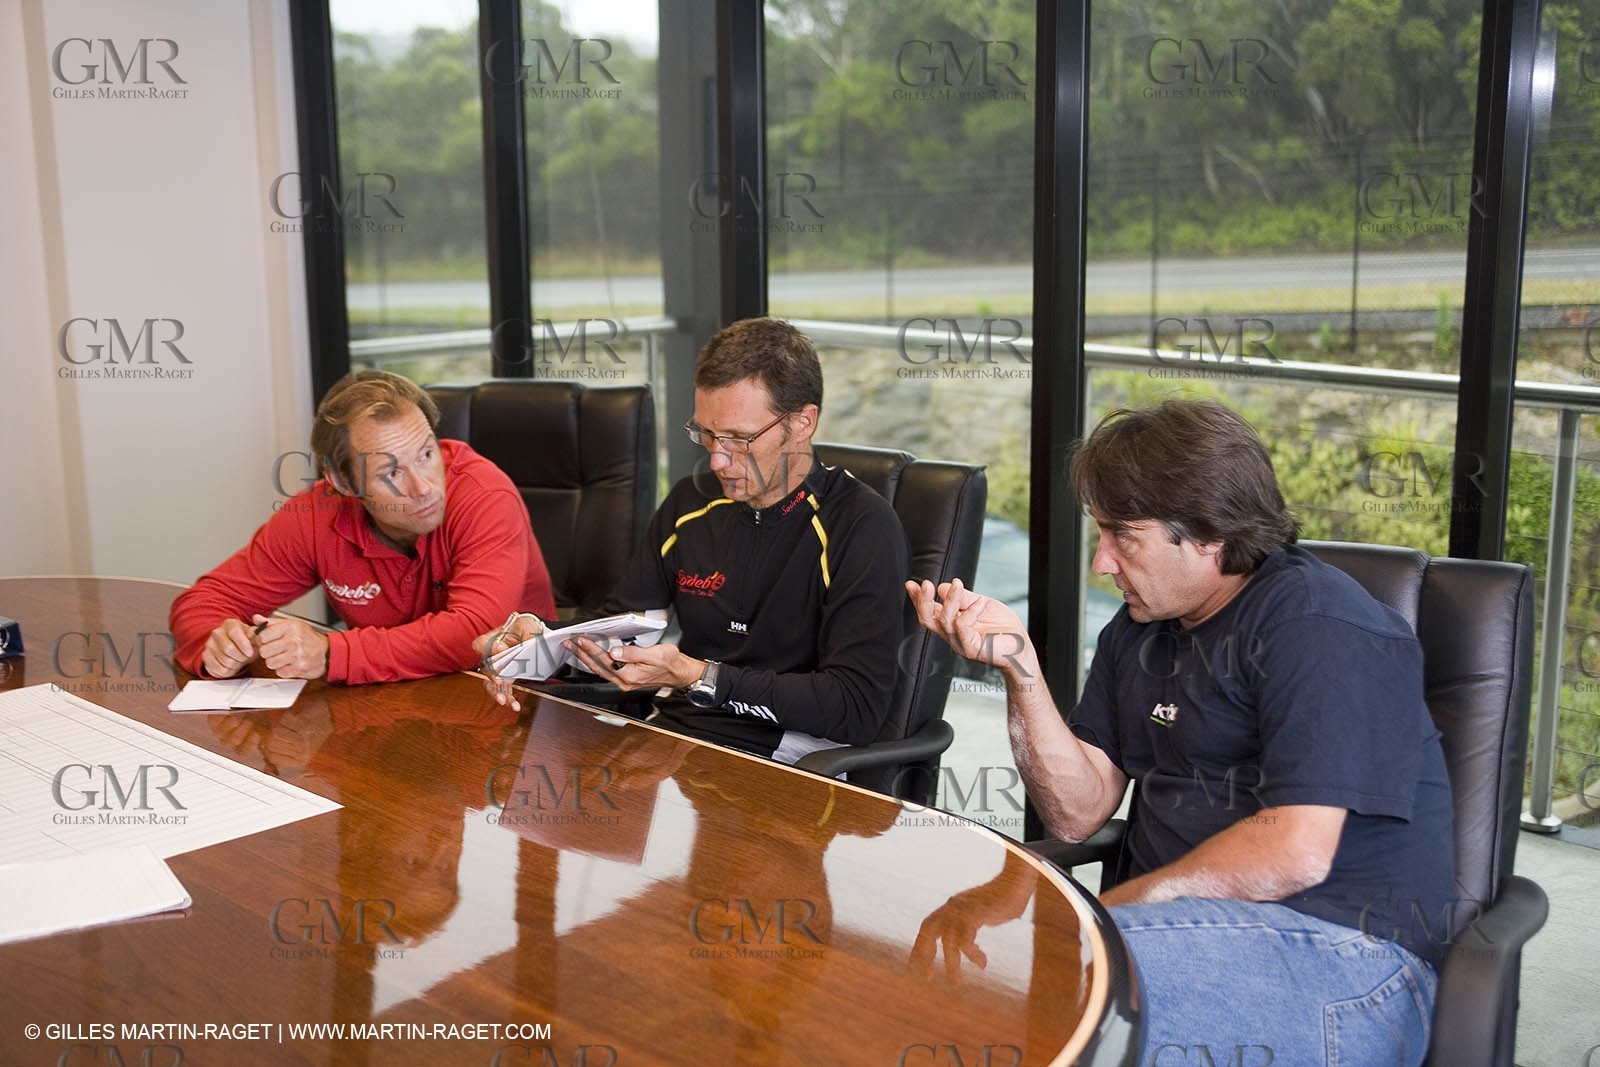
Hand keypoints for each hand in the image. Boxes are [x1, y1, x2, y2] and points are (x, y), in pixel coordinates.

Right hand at [202, 618, 259, 677]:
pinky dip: (229, 671)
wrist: (234, 647)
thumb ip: (257, 636)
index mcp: (230, 624)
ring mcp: (210, 645)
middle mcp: (217, 633)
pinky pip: (219, 669)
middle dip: (241, 656)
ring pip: (224, 661)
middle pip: (228, 649)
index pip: (234, 633)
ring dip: (236, 664)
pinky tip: (232, 666)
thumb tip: (258, 635)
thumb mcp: (254, 637)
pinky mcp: (206, 657)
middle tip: (246, 657)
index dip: (244, 644)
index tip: (250, 652)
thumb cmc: (245, 642)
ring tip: (240, 660)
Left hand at [253, 614, 328, 679]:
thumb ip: (272, 623)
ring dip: (274, 662)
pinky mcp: (299, 668)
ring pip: (270, 663)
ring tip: (283, 657)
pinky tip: (289, 664)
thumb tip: (256, 618)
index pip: (262, 635)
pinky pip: (279, 672)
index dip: (263, 639)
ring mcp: (297, 655)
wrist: (327, 652)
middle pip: (264, 651)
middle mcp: (294, 641)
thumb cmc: (308, 638)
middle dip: (268, 652)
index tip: (268, 641)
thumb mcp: (292, 625)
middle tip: (276, 650)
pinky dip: (283, 670)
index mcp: (291, 627)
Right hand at [472, 613, 544, 711]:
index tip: (503, 650)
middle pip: (485, 667)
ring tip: (503, 701)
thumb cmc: (527, 627)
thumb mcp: (527, 626)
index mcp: (492, 639)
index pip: (480, 644)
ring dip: (497, 693)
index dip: (488, 648)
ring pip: (492, 684)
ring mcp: (498, 668)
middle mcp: (491, 655)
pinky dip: (509, 699)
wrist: (536, 636)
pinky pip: (504, 690)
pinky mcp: (506, 678)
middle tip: (500, 682)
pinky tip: (515, 705)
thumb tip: (516, 649)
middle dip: (493, 677)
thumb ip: (523, 635)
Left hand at [567, 637, 699, 691]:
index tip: (581, 640)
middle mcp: (624, 681)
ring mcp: (624, 682)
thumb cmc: (671, 663)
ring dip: (585, 659)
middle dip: (581, 655)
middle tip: (568, 644)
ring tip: (574, 649)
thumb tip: (614, 652)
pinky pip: (605, 671)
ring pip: (599, 670)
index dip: (591, 649)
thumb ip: (632, 653)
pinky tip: (590, 657)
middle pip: (597, 668)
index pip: (605, 661)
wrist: (680, 674)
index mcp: (629, 675)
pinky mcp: (625, 679)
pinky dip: (595, 662)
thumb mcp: (654, 654)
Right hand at [906, 578, 1036, 678]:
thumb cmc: (1002, 628)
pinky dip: (971, 611)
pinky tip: (981, 603)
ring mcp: (960, 643)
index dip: (918, 599)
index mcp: (951, 624)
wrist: (1021, 648)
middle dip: (922, 602)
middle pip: (927, 620)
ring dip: (950, 600)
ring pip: (945, 621)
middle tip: (926, 584)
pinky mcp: (971, 649)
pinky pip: (963, 626)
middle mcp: (952, 635)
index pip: (929, 612)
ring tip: (958, 584)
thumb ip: (964, 597)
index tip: (911, 584)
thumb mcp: (981, 604)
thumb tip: (943, 586)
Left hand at [909, 873, 1034, 982]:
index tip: (915, 967)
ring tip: (957, 983)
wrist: (1017, 884)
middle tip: (926, 976)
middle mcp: (952, 906)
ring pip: (949, 941)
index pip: (928, 926)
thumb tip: (963, 943)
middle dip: (924, 952)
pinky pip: (966, 940)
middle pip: (929, 929)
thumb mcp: (979, 914)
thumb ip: (968, 925)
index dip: (920, 946)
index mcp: (951, 906)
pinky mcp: (975, 913)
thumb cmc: (1002, 902)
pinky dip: (972, 954)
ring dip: (952, 965)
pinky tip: (982, 963)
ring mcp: (963, 908)